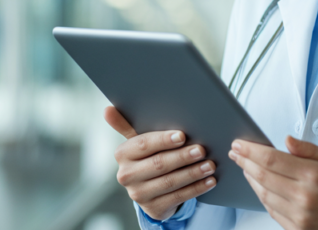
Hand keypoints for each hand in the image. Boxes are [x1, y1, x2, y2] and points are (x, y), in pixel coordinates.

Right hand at [104, 106, 217, 220]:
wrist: (151, 188)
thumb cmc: (150, 155)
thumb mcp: (141, 141)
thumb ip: (127, 124)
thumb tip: (107, 109)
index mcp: (123, 154)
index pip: (143, 144)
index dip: (163, 140)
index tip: (182, 135)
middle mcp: (126, 175)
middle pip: (158, 164)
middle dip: (182, 157)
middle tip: (202, 150)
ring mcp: (138, 194)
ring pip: (169, 182)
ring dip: (193, 173)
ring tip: (210, 165)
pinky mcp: (153, 208)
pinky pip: (178, 198)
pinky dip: (196, 188)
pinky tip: (210, 180)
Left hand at [230, 135, 317, 229]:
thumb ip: (307, 149)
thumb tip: (284, 140)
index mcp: (313, 175)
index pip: (271, 159)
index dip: (251, 150)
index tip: (239, 143)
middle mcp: (304, 197)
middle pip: (262, 177)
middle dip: (244, 162)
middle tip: (235, 152)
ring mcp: (299, 216)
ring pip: (263, 195)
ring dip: (250, 179)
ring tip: (245, 167)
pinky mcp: (298, 229)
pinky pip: (272, 211)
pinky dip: (262, 197)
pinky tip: (260, 186)